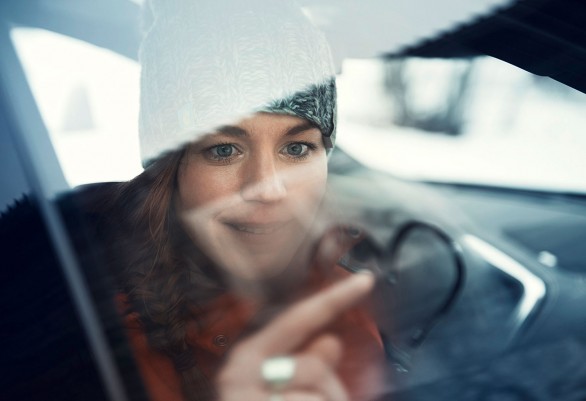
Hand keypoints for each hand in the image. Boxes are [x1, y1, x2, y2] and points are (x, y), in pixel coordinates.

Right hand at [215, 272, 374, 400]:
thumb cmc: (266, 400)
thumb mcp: (280, 386)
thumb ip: (305, 362)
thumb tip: (332, 340)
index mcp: (248, 356)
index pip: (298, 319)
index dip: (335, 299)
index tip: (366, 279)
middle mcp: (241, 375)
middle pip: (315, 367)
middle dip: (330, 390)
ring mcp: (251, 397)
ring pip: (322, 399)